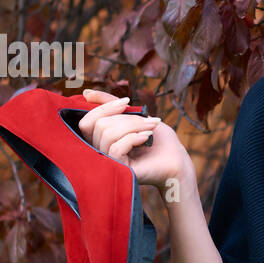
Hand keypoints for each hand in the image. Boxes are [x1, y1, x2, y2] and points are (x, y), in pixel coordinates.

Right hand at [77, 89, 192, 197]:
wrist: (177, 160)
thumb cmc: (158, 139)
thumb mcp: (134, 115)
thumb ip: (111, 104)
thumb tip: (86, 93)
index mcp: (101, 139)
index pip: (87, 121)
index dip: (104, 108)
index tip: (127, 101)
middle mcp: (100, 151)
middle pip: (99, 125)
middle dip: (127, 118)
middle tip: (150, 121)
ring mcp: (108, 162)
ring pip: (107, 134)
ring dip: (133, 126)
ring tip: (151, 128)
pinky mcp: (119, 169)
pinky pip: (115, 148)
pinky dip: (133, 138)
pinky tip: (146, 138)